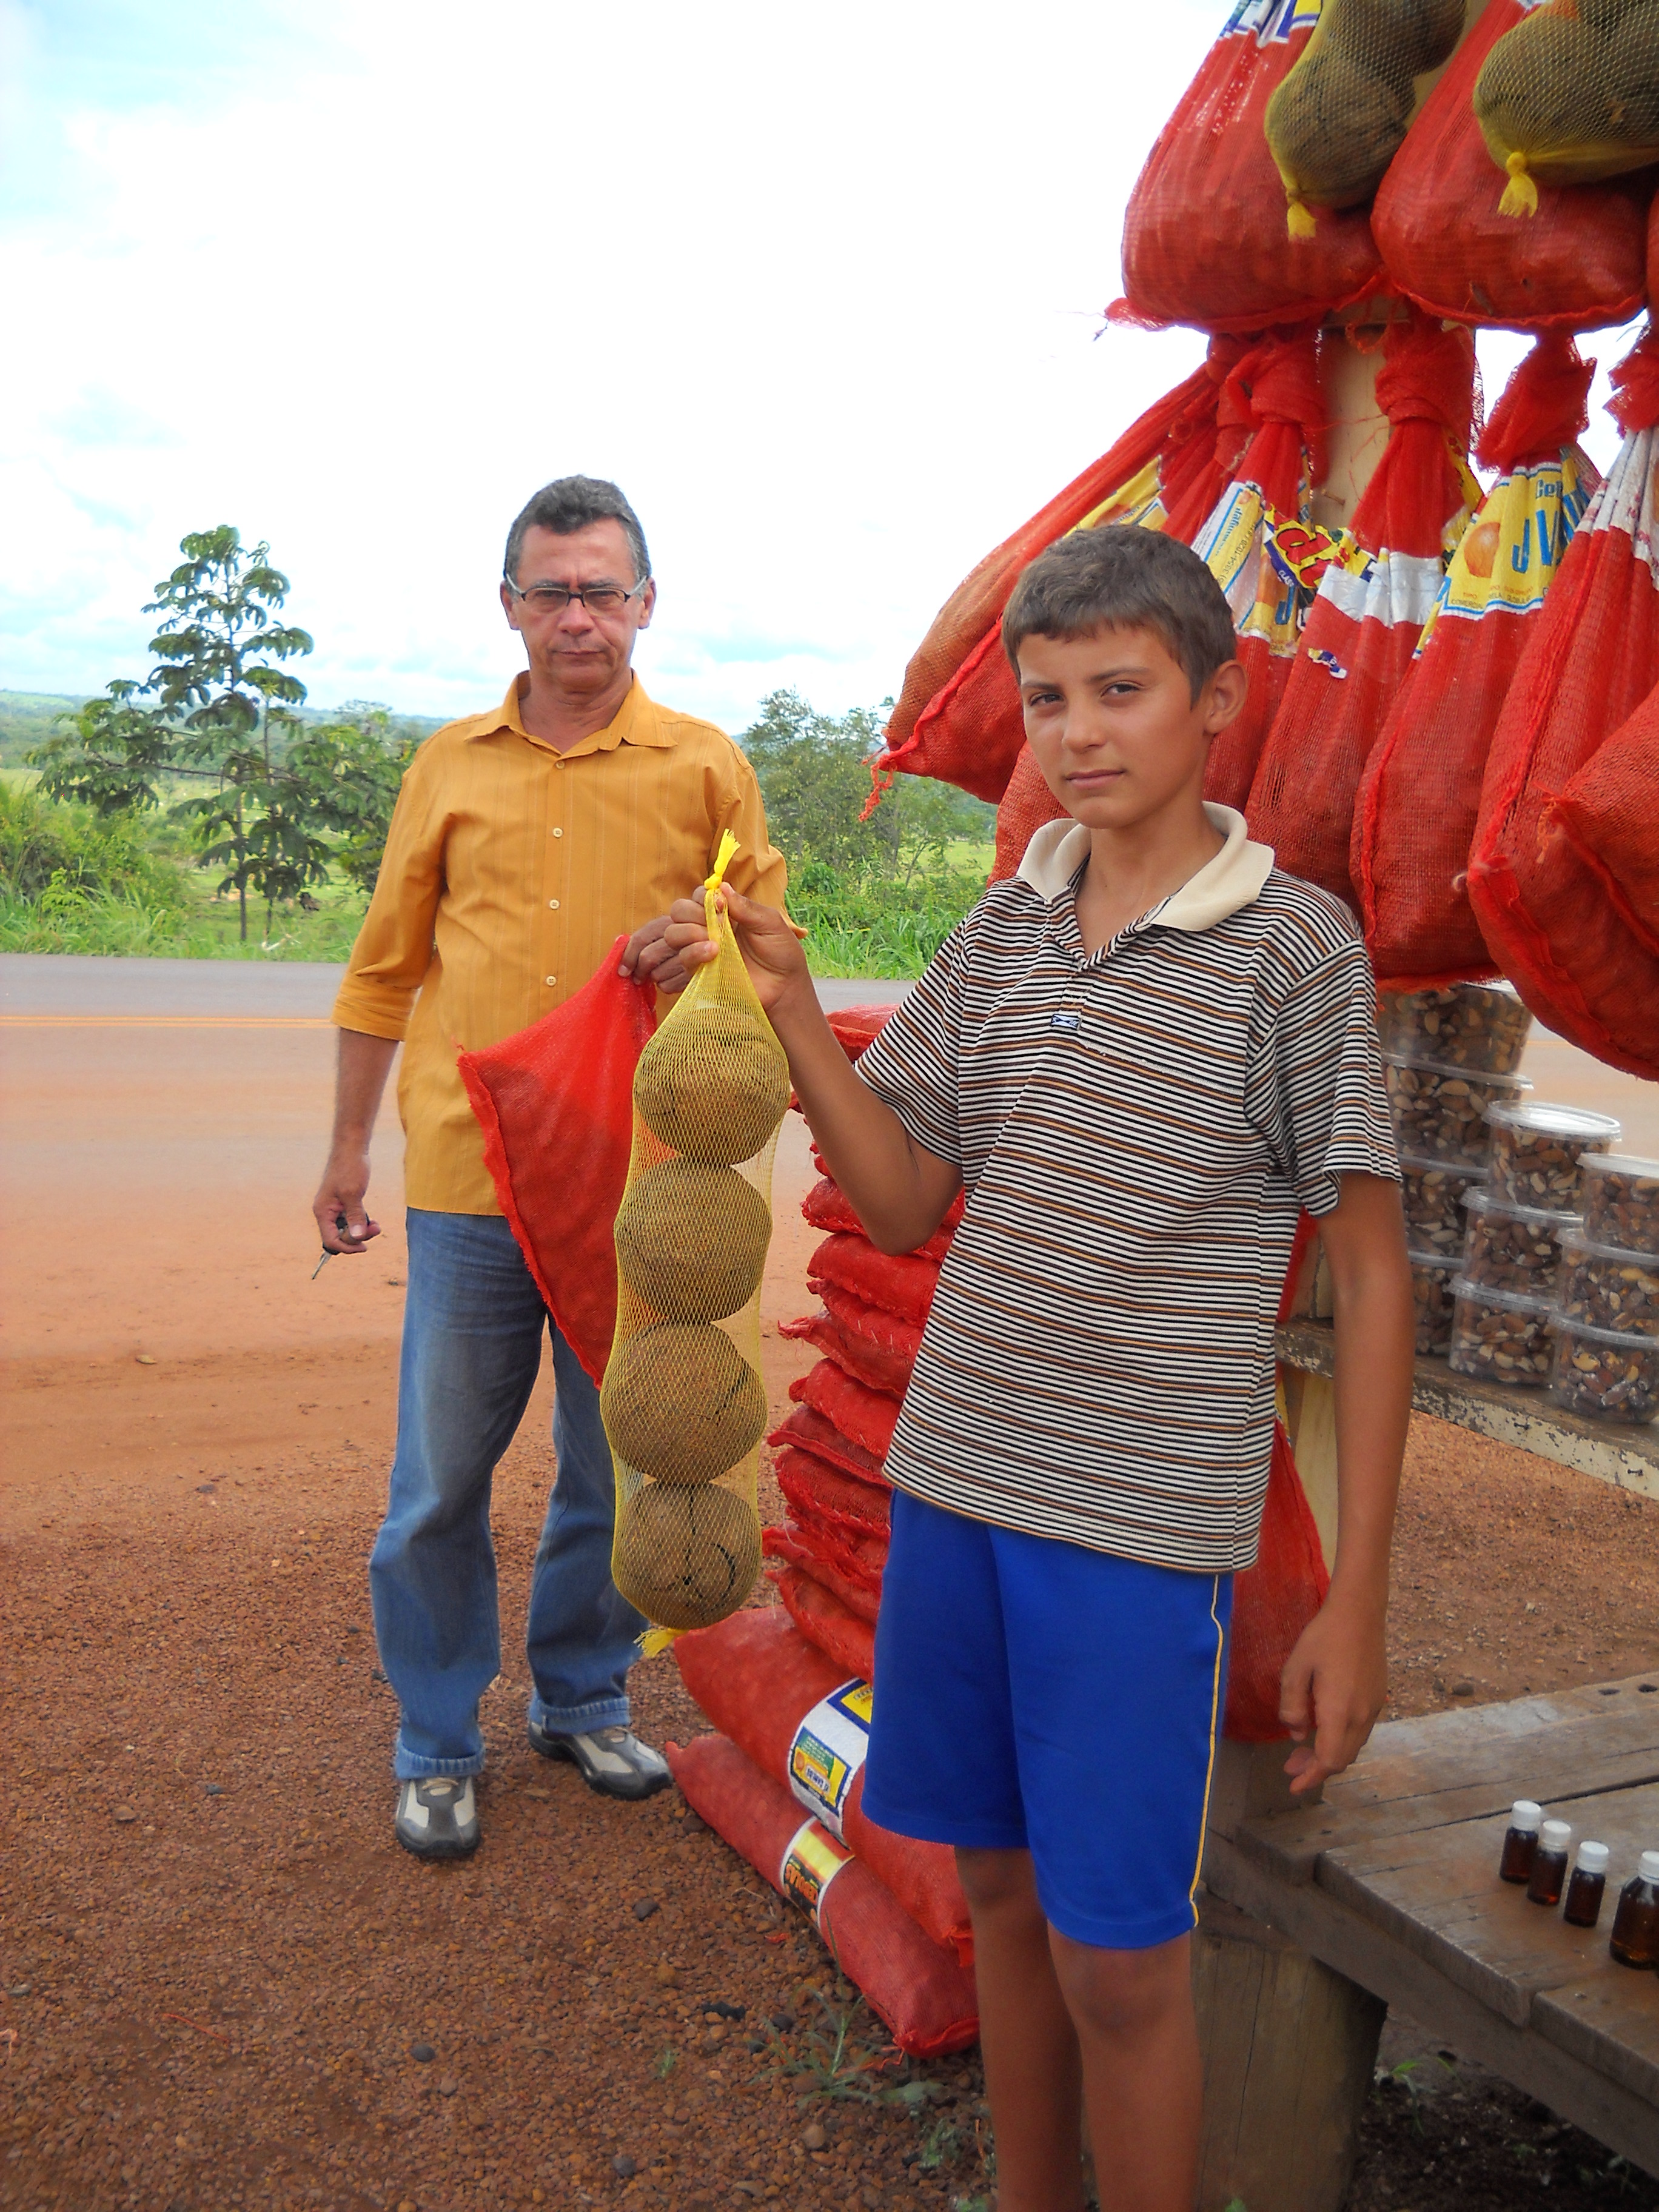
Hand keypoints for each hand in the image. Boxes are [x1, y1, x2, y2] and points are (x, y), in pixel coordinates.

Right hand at [313, 1152, 380, 1254]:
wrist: (352, 1149)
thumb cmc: (349, 1168)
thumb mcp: (353, 1194)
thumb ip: (355, 1216)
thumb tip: (357, 1237)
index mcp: (322, 1211)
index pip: (331, 1240)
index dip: (347, 1246)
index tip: (364, 1246)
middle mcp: (326, 1212)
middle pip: (340, 1237)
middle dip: (358, 1237)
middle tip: (376, 1228)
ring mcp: (335, 1209)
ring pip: (347, 1230)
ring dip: (362, 1231)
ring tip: (376, 1224)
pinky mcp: (344, 1204)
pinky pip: (351, 1221)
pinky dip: (362, 1223)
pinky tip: (372, 1220)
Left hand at [619, 915, 693, 994]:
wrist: (724, 951)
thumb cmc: (690, 941)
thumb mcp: (670, 931)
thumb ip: (648, 936)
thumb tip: (618, 940)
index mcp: (673, 920)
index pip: (642, 938)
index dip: (629, 955)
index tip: (623, 970)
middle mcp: (684, 933)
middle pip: (648, 958)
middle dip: (640, 970)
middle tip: (637, 978)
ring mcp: (694, 954)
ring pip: (656, 974)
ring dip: (655, 977)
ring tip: (665, 973)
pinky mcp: (697, 974)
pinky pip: (668, 986)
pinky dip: (668, 985)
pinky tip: (676, 979)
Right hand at [660, 887, 812, 1015]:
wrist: (784, 985)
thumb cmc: (780, 951)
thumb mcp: (769, 922)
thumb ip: (745, 906)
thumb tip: (722, 886)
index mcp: (724, 912)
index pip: (698, 896)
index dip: (703, 896)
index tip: (721, 904)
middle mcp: (708, 928)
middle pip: (679, 911)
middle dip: (691, 912)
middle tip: (715, 922)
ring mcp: (701, 949)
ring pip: (673, 933)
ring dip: (689, 932)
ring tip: (715, 942)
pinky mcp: (700, 971)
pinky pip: (683, 958)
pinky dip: (694, 952)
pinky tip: (713, 953)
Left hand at [1278, 1592, 1387, 1794]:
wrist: (1359, 1614)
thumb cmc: (1323, 1637)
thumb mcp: (1295, 1668)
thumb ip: (1291, 1705)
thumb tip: (1295, 1734)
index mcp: (1339, 1711)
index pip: (1328, 1760)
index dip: (1311, 1777)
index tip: (1293, 1785)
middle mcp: (1361, 1716)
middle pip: (1341, 1759)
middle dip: (1315, 1769)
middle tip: (1290, 1766)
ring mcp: (1373, 1708)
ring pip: (1352, 1747)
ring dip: (1328, 1755)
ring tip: (1302, 1749)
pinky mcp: (1378, 1699)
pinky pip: (1359, 1732)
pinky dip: (1340, 1740)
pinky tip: (1322, 1728)